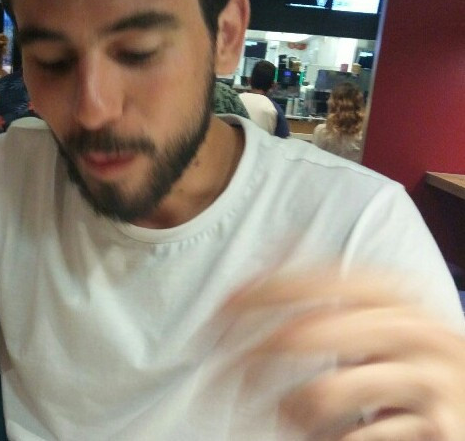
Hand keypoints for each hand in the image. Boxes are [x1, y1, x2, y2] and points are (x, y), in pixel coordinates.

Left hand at [226, 270, 464, 439]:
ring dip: (291, 410)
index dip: (264, 290)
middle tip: (226, 377)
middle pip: (308, 332)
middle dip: (253, 355)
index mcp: (394, 293)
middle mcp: (413, 327)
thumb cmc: (407, 358)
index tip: (222, 306)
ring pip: (323, 392)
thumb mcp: (377, 314)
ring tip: (288, 416)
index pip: (316, 280)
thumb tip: (278, 240)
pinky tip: (324, 439)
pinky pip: (358, 439)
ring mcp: (428, 380)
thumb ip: (333, 285)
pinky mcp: (438, 428)